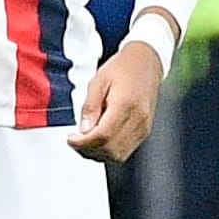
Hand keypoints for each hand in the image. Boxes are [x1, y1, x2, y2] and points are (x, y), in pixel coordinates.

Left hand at [66, 42, 162, 162]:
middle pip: (111, 150)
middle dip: (89, 150)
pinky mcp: (145, 131)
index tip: (71, 139)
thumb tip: (83, 129)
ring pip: (119, 155)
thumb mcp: (98, 80)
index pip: (103, 136)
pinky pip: (126, 150)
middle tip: (75, 141)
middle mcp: (138, 120)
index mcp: (125, 105)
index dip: (83, 143)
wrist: (146, 62)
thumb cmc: (123, 68)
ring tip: (85, 140)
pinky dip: (110, 150)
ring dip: (99, 153)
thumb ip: (90, 106)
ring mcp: (143, 127)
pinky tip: (99, 139)